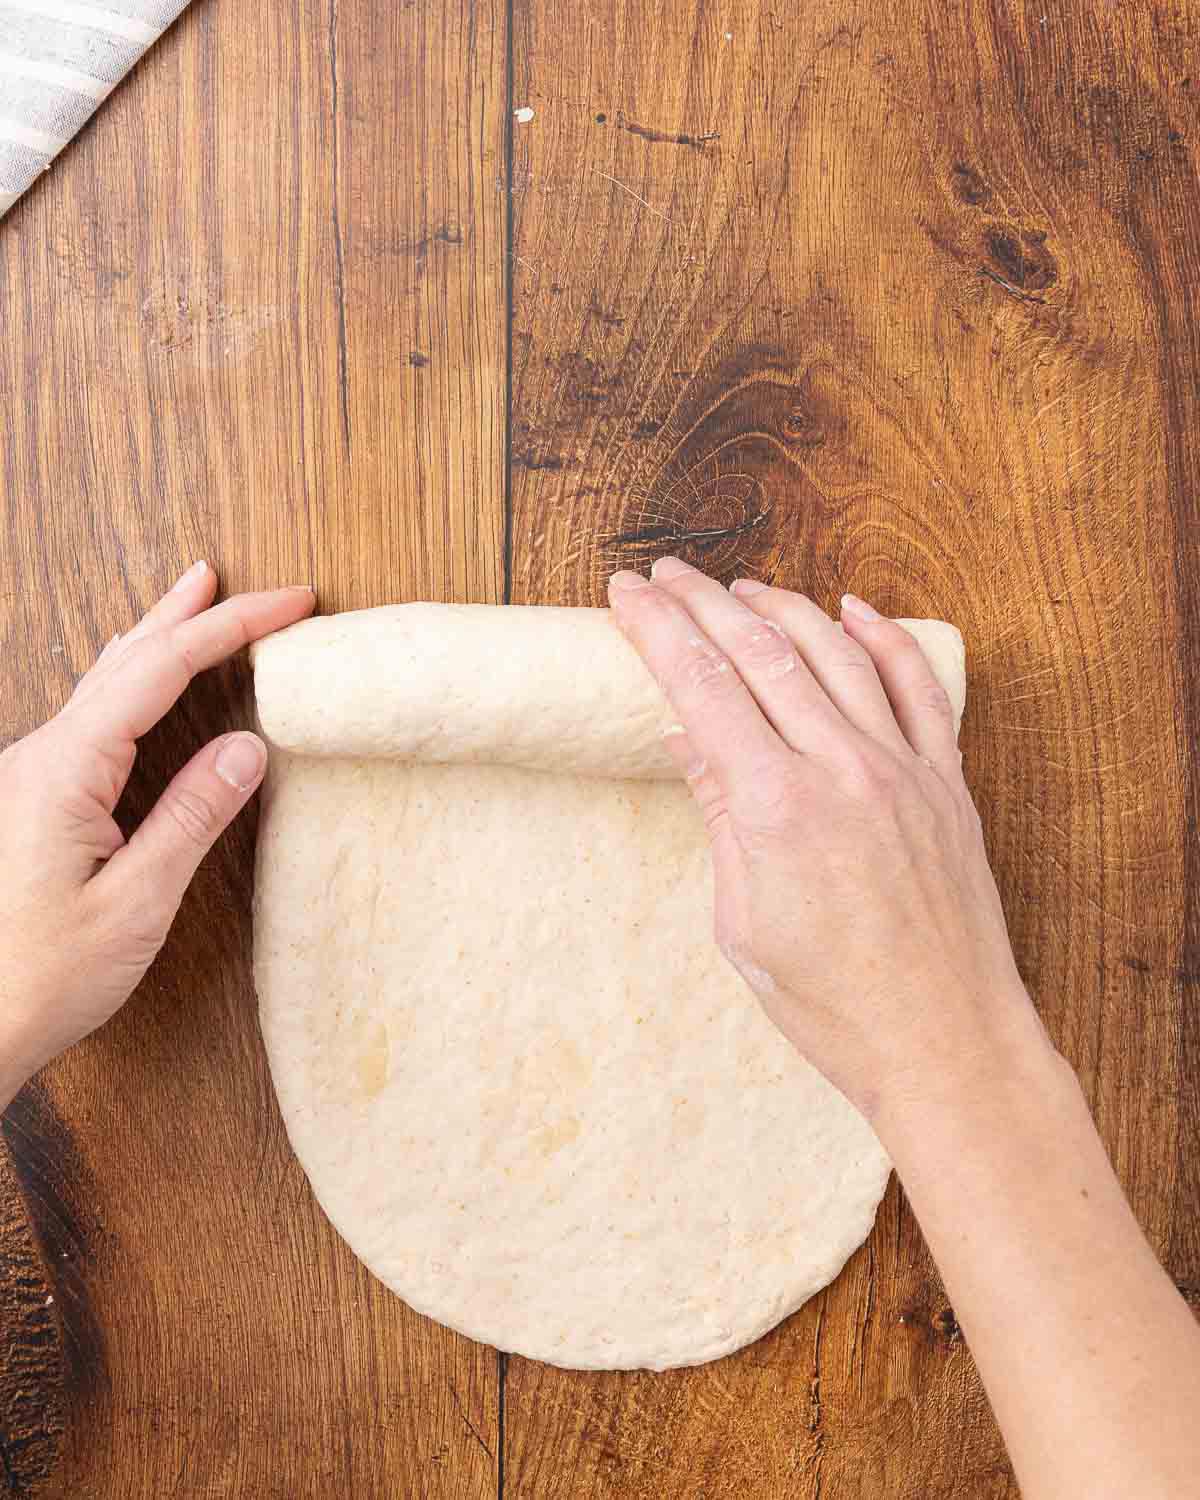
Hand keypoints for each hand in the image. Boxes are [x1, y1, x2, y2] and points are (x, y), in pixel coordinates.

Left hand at [0, 563, 313, 1100]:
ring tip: (192, 602)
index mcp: (64, 771)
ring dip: (155, 640)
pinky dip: (134, 686)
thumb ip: (190, 818)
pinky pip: (91, 721)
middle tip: (234, 578)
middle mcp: (39, 759)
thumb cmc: (38, 978)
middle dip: (188, 615)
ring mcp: (30, 778)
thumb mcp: (134, 904)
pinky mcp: (31, 803)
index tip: (289, 603)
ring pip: (103, 685)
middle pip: (124, 660)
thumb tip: (247, 747)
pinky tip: (143, 690)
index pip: (160, 670)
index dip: (230, 627)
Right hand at [607, 557, 1052, 1120]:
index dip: (657, 630)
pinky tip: (853, 609)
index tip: (627, 594)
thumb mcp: (742, 921)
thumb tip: (691, 739)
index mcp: (777, 809)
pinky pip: (918, 687)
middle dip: (703, 603)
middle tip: (664, 573)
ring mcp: (903, 770)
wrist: (945, 1041)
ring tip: (738, 586)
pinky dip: (884, 638)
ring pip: (836, 652)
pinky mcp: (946, 783)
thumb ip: (720, 816)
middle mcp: (843, 770)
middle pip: (761, 652)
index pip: (703, 687)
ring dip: (780, 607)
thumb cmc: (833, 1005)